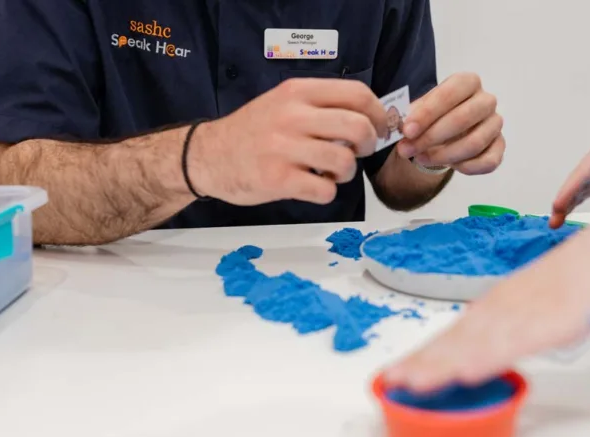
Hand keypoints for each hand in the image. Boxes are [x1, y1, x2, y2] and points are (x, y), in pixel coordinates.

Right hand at [190, 78, 387, 205]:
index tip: (381, 128)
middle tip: (360, 152)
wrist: (208, 155)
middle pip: (358, 127)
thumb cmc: (253, 132)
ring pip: (345, 161)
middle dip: (370, 144)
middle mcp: (292, 116)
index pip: (358, 94)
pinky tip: (316, 186)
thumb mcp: (284, 103)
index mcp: (298, 92)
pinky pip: (325, 190)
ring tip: (333, 172)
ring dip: (347, 172)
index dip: (379, 114)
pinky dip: (328, 192)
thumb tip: (369, 118)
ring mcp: (284, 148)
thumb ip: (321, 107)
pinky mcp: (278, 178)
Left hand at [383, 218, 589, 392]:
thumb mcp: (541, 304)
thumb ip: (518, 325)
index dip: (426, 354)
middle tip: (390, 381)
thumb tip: (499, 346)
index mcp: (500, 304)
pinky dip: (488, 358)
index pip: (454, 333)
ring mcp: (524, 314)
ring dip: (442, 364)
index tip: (400, 372)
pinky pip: (514, 344)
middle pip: (455, 339)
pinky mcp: (549, 322)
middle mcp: (503, 307)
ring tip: (411, 382)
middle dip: (422, 362)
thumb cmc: (583, 276)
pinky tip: (466, 372)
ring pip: (475, 344)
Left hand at [395, 73, 503, 174]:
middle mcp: (486, 101)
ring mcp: (495, 124)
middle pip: (463, 118)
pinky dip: (466, 167)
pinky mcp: (500, 147)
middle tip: (408, 149)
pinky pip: (488, 162)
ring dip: (444, 155)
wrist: (450, 131)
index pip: (450, 93)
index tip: (407, 131)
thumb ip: (412, 117)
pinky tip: (449, 167)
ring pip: (474, 143)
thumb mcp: (420, 110)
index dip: (427, 113)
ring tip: (421, 158)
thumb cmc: (435, 115)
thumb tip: (402, 128)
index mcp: (467, 82)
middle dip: (431, 137)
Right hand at [549, 101, 589, 228]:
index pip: (583, 174)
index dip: (570, 190)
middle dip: (563, 201)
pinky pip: (586, 190)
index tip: (558, 205)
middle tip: (553, 222)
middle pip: (575, 182)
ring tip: (554, 224)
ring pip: (578, 188)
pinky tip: (567, 214)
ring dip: (566, 205)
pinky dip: (575, 202)